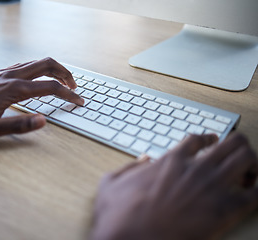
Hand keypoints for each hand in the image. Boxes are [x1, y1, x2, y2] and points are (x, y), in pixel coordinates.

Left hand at [0, 58, 82, 141]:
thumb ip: (18, 126)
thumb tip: (42, 121)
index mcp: (13, 89)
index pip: (50, 87)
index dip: (68, 94)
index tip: (78, 101)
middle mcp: (11, 76)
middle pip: (47, 65)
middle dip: (65, 74)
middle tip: (74, 87)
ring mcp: (5, 73)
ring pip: (37, 62)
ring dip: (54, 69)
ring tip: (63, 81)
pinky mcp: (0, 75)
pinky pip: (27, 65)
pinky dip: (41, 69)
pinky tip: (40, 79)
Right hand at [90, 133, 257, 239]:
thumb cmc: (120, 216)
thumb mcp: (110, 184)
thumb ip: (129, 167)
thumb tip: (144, 159)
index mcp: (170, 161)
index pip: (197, 138)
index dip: (207, 138)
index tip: (211, 142)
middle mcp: (195, 169)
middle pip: (230, 143)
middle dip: (236, 145)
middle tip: (235, 153)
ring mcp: (212, 188)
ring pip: (246, 159)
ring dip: (250, 162)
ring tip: (247, 172)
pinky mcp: (224, 211)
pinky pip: (255, 194)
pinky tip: (253, 191)